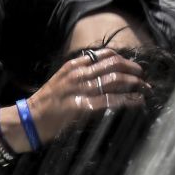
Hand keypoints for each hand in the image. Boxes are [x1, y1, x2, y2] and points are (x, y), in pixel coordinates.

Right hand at [27, 48, 149, 143]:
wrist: (29, 119)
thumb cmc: (46, 104)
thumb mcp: (62, 81)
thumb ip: (80, 75)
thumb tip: (103, 75)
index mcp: (74, 65)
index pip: (105, 55)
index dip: (124, 59)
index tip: (133, 67)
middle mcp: (79, 74)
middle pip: (114, 64)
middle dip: (133, 70)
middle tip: (144, 78)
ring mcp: (81, 90)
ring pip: (115, 80)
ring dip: (135, 84)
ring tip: (145, 89)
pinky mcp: (83, 107)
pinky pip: (110, 100)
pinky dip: (128, 100)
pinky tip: (138, 102)